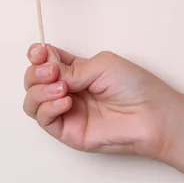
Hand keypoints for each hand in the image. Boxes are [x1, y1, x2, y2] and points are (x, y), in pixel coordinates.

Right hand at [23, 44, 182, 159]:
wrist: (152, 115)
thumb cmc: (136, 87)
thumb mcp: (101, 64)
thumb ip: (71, 68)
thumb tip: (49, 72)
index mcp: (76, 70)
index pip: (45, 60)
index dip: (37, 54)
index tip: (40, 52)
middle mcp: (68, 90)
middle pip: (33, 79)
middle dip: (36, 72)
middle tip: (52, 71)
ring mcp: (66, 111)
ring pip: (32, 101)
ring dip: (39, 90)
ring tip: (61, 88)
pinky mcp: (68, 131)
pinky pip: (43, 119)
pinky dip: (48, 107)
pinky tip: (66, 101)